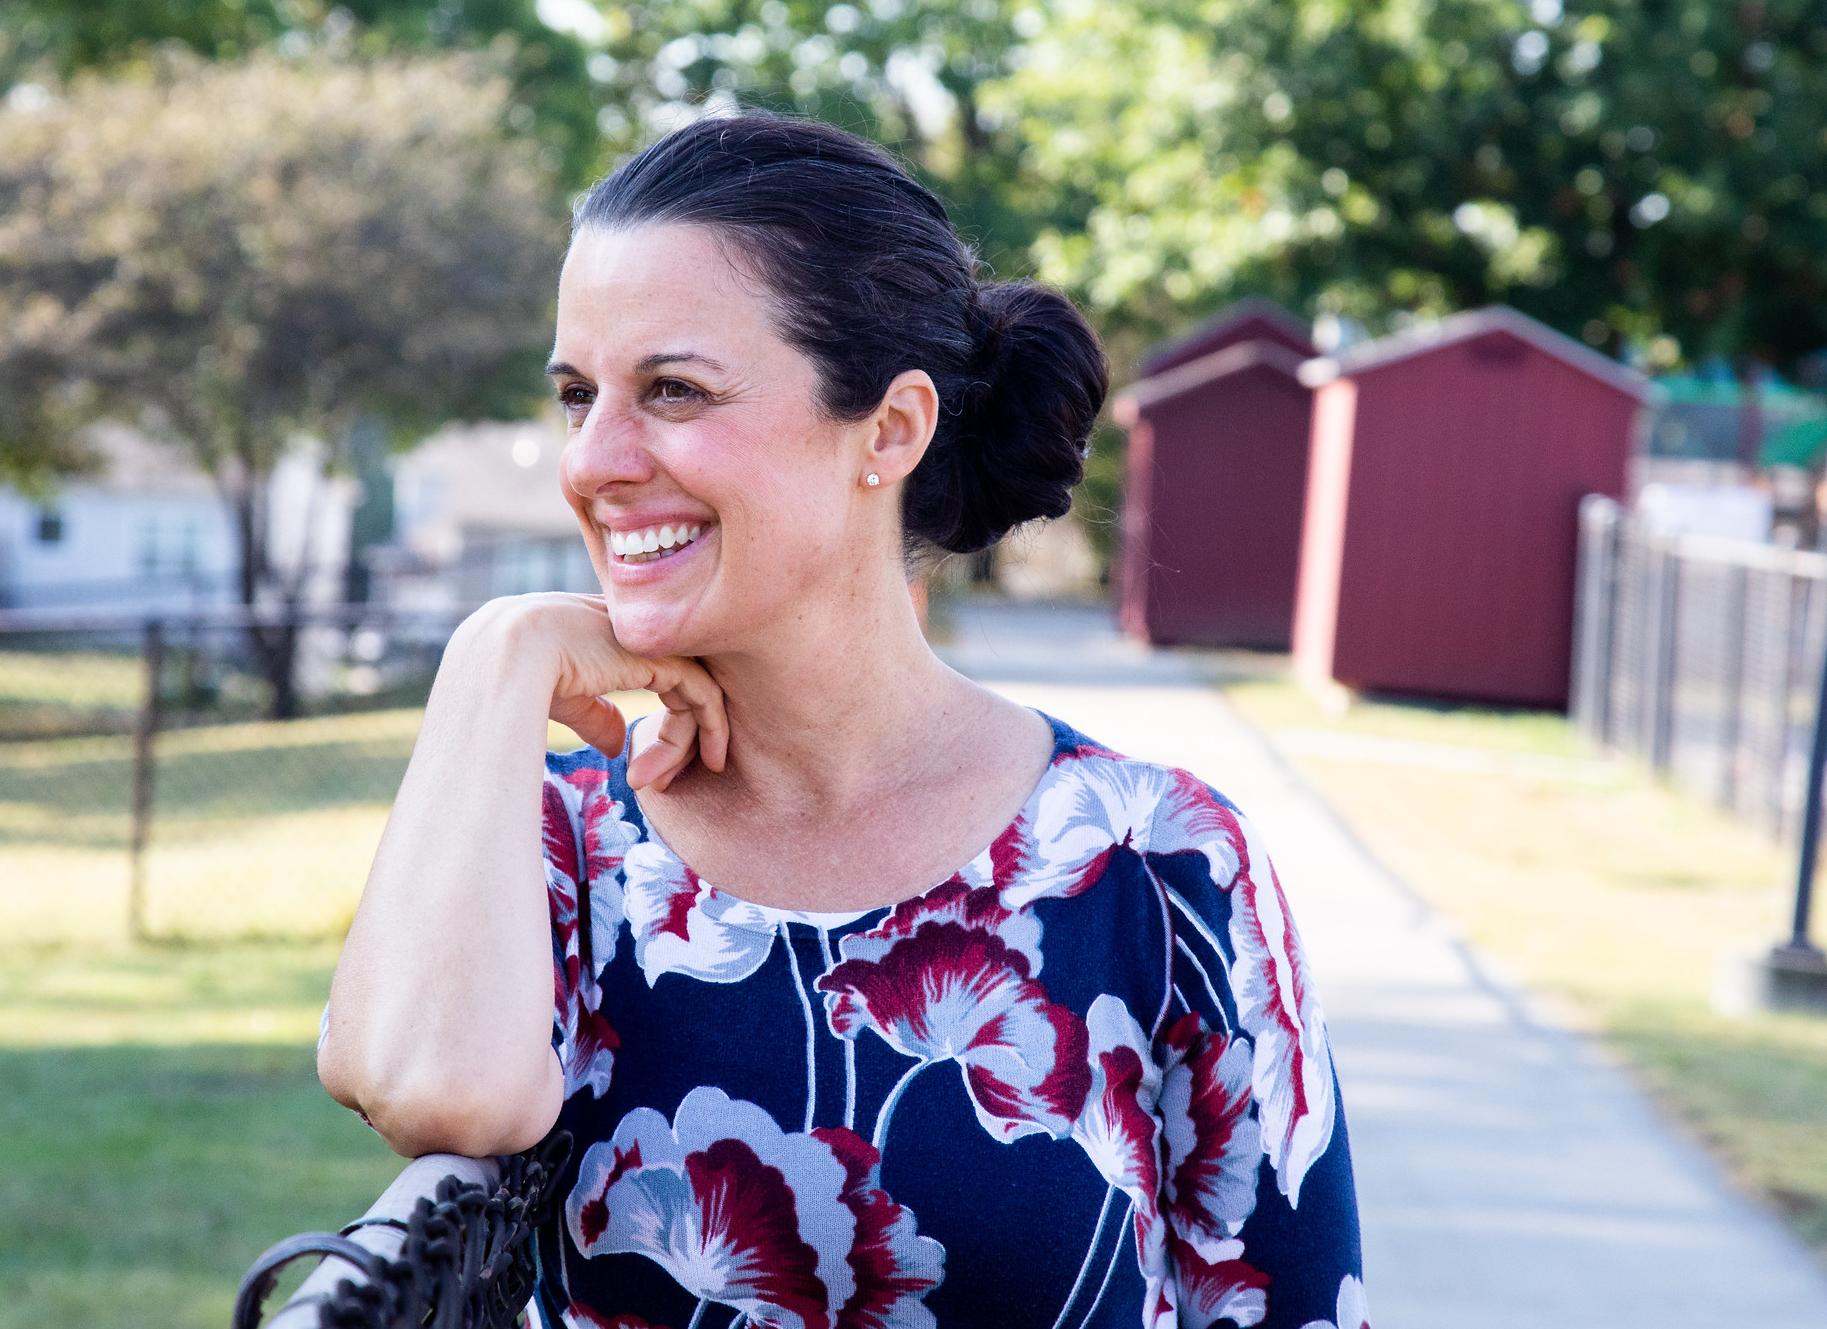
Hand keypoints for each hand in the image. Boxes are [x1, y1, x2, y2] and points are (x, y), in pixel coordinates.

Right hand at [461, 592, 728, 791]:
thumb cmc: (511, 678)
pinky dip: (712, 727)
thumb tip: (618, 744)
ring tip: (661, 784)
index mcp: (600, 628)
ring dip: (683, 743)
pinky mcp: (663, 656)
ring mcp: (648, 638)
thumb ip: (593, 714)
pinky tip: (710, 761)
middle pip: (674, 679)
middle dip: (674, 733)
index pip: (646, 667)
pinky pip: (703, 693)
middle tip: (658, 781)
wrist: (503, 660)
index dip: (655, 715)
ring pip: (691, 690)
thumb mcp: (560, 698)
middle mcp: (630, 628)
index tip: (640, 764)